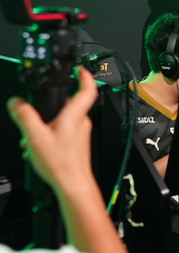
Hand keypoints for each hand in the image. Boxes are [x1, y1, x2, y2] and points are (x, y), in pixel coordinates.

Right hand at [7, 67, 97, 192]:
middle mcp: (81, 121)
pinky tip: (38, 146)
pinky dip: (50, 133)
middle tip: (36, 111)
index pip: (87, 88)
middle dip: (50, 106)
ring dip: (46, 124)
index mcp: (75, 115)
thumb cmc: (61, 163)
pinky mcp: (78, 142)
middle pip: (68, 103)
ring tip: (33, 136)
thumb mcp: (35, 137)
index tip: (78, 68)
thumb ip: (25, 116)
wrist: (72, 184)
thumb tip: (17, 103)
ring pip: (63, 119)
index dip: (84, 75)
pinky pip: (64, 131)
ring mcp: (81, 132)